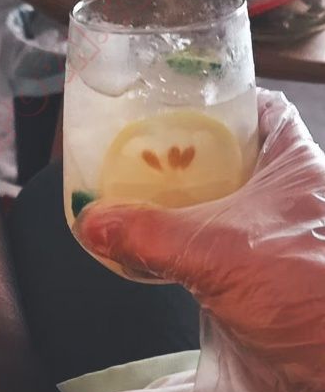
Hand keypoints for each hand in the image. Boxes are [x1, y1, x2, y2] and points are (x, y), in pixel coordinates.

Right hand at [76, 90, 324, 391]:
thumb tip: (90, 220)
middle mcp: (291, 192)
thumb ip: (150, 235)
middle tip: (138, 155)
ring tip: (135, 198)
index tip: (174, 102)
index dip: (220, 100)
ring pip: (225, 205)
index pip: (261, 109)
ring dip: (186, 205)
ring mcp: (278, 235)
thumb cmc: (301, 292)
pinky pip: (220, 247)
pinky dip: (190, 245)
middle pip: (234, 157)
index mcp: (296, 163)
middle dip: (188, 156)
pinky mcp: (266, 276)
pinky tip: (156, 248)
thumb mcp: (218, 253)